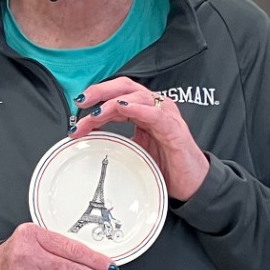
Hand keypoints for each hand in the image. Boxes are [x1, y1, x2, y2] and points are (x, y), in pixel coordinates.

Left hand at [68, 78, 210, 201]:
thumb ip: (116, 138)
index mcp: (143, 110)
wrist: (192, 183)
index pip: (116, 94)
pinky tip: (123, 108)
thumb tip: (89, 138)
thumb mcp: (134, 149)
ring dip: (112, 103)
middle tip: (80, 101)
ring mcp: (165, 115)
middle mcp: (154, 107)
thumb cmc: (166, 165)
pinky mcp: (174, 129)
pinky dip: (138, 108)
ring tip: (96, 113)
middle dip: (99, 91)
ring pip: (136, 96)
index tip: (77, 110)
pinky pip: (155, 114)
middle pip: (124, 86)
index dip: (95, 98)